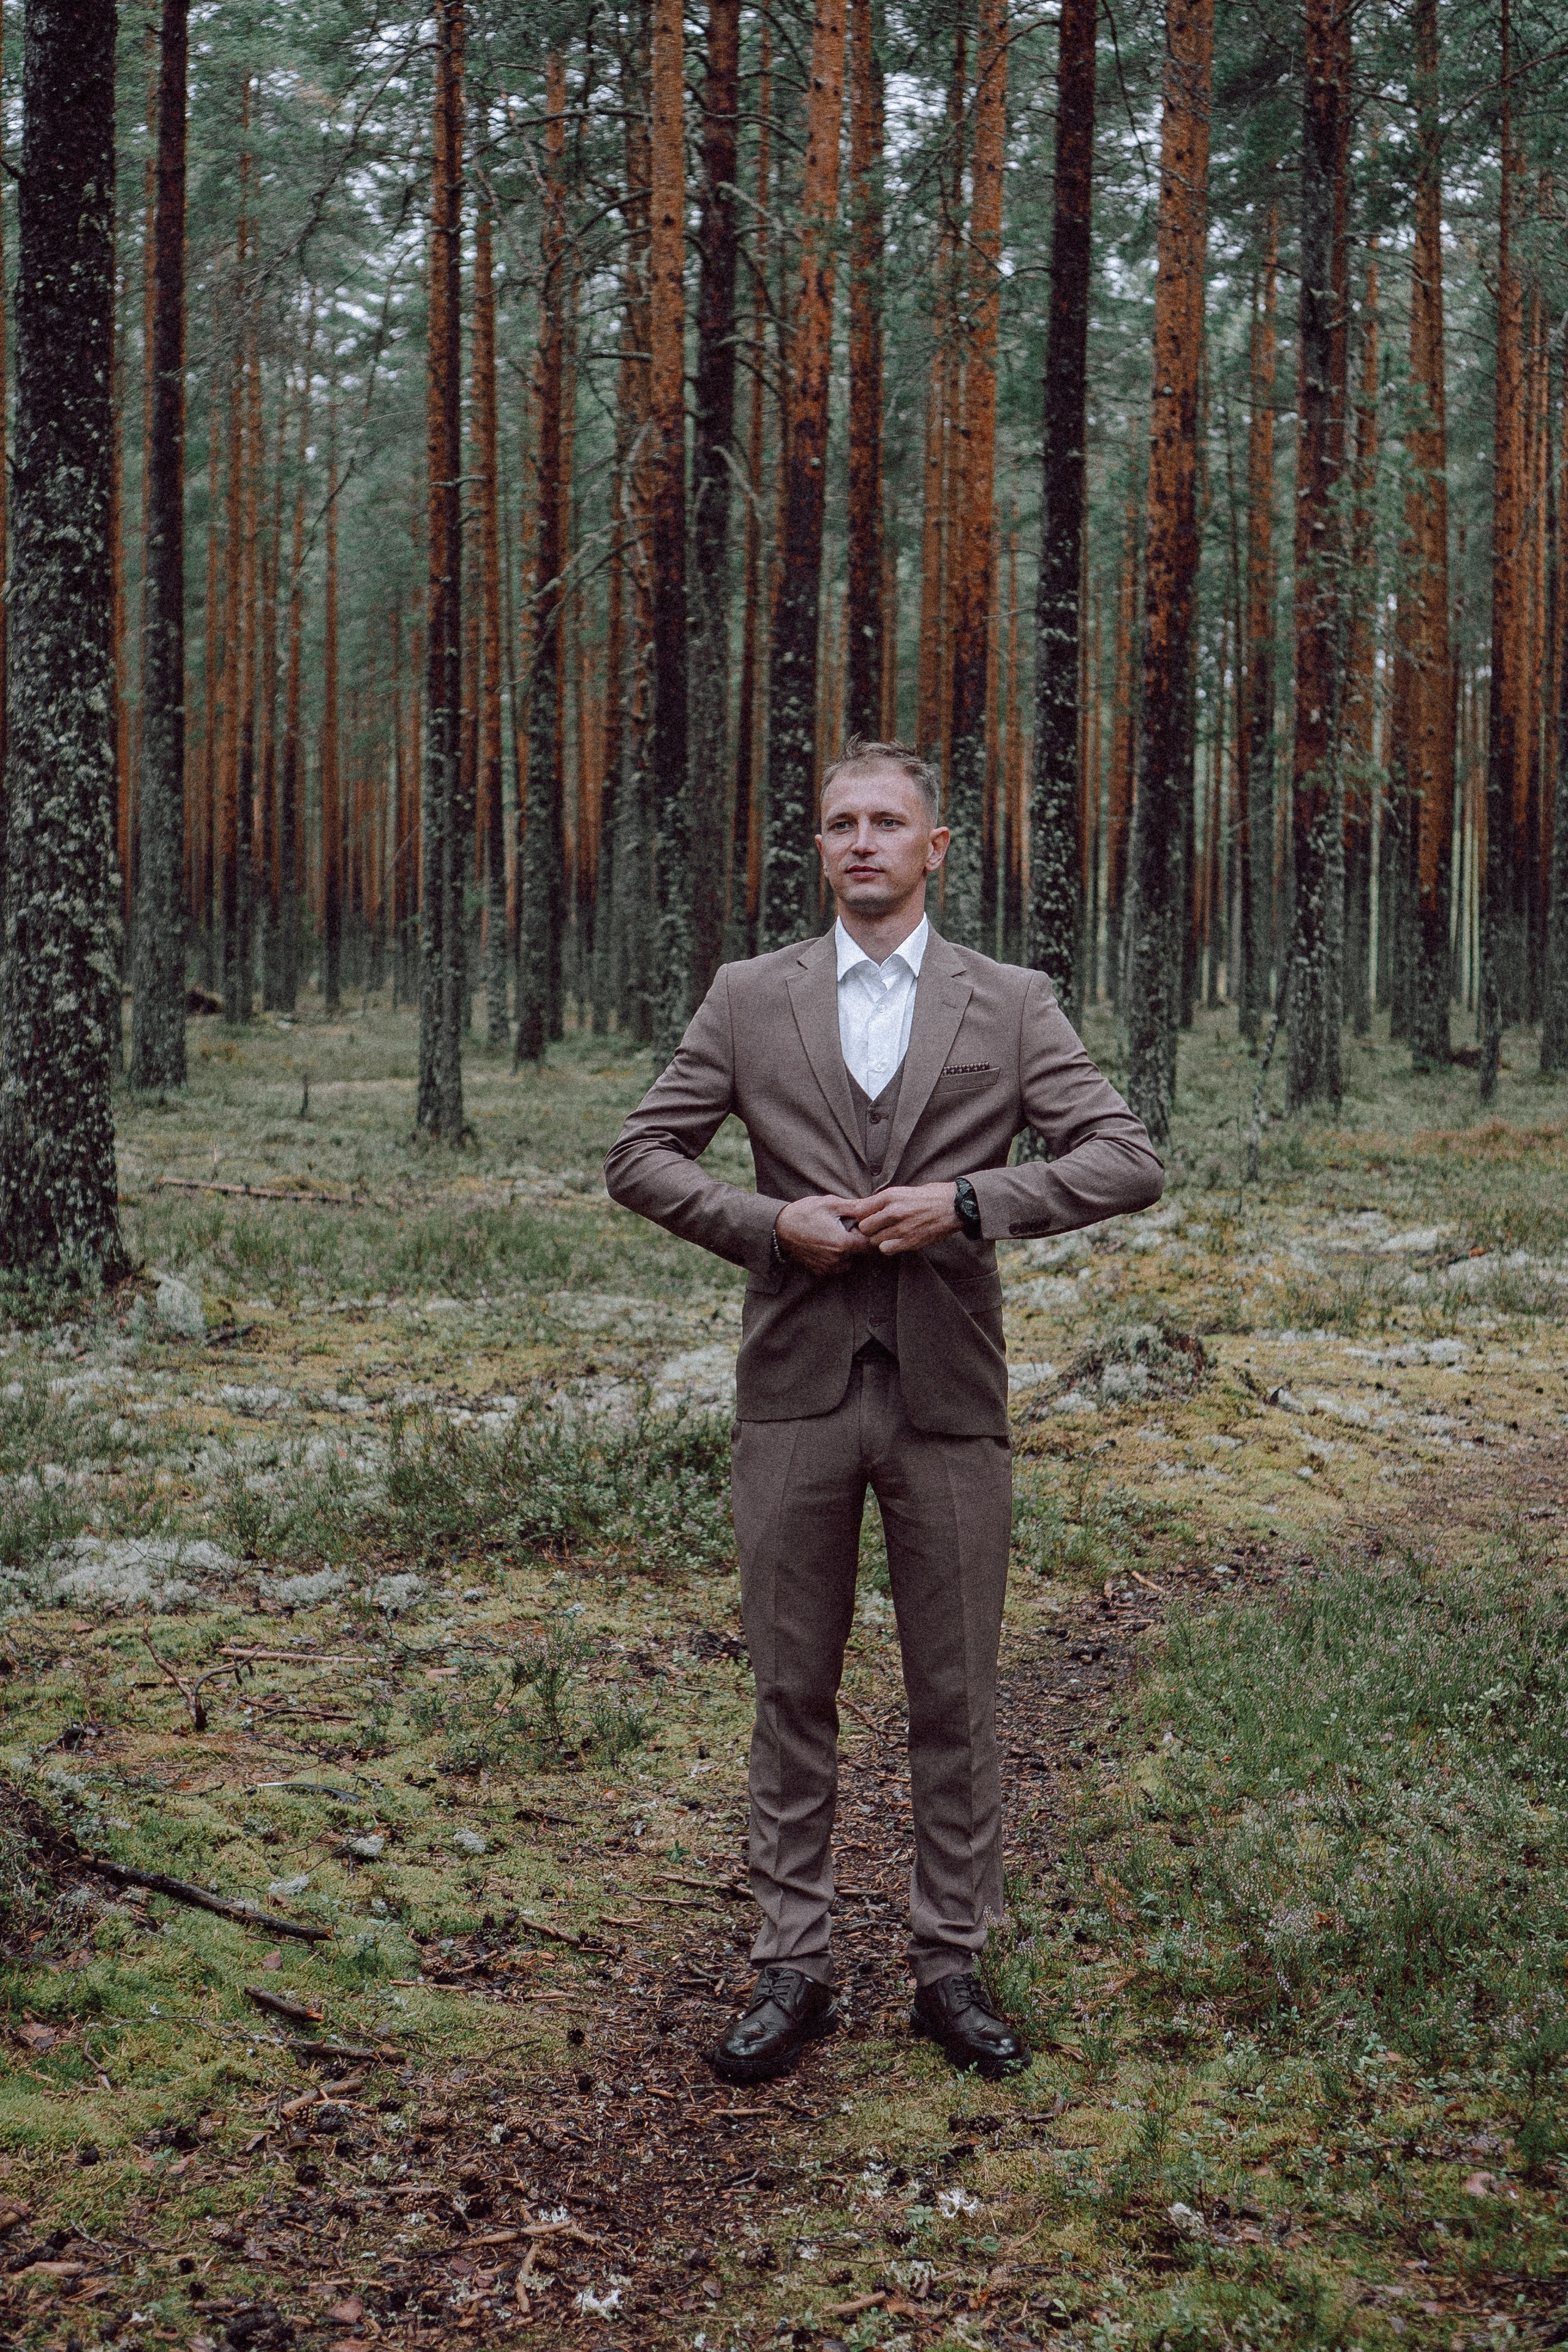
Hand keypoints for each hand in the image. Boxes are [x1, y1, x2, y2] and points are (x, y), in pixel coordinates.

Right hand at [774, 1194, 875, 1275]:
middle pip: (861, 1254)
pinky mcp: (820, 1272)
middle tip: (846, 1228)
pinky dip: (836, 1257)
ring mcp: (828, 1268)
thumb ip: (855, 1207)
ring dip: (848, 1251)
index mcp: (843, 1244)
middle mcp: (838, 1260)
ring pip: (850, 1261)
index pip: (870, 1245)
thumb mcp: (830, 1204)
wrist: (779, 1228)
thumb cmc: (804, 1214)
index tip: (861, 1226)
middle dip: (858, 1241)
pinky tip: (826, 1243)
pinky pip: (837, 1266)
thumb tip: (874, 1205)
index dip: (870, 1234)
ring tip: (835, 1235)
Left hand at [848, 1182, 963, 1254]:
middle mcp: (893, 1211)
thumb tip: (862, 1208)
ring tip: (891, 1233)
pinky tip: (897, 1241)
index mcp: (890, 1196)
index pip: (859, 1209)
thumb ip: (882, 1201)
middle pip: (864, 1227)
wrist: (955, 1205)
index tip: (865, 1218)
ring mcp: (901, 1228)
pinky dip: (889, 1247)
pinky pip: (886, 1249)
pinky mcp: (910, 1241)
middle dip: (869, 1228)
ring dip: (880, 1239)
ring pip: (874, 1240)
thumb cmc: (930, 1196)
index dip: (860, 1216)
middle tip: (879, 1227)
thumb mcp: (903, 1191)